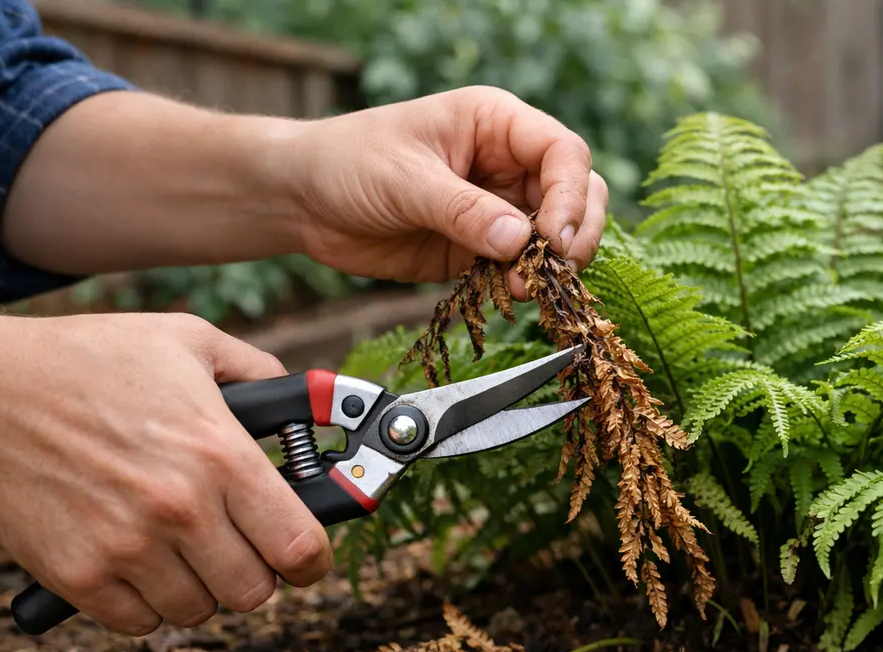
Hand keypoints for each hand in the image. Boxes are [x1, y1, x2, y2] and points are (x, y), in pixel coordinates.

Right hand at [0, 312, 331, 634]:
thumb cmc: (89, 360)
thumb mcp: (188, 342)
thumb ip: (258, 371)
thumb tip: (307, 398)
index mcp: (220, 454)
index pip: (299, 546)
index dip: (313, 559)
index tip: (306, 558)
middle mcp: (180, 509)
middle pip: (254, 591)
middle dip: (255, 571)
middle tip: (237, 545)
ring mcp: (127, 548)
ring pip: (200, 612)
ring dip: (200, 587)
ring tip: (182, 547)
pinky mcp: (79, 576)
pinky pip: (141, 623)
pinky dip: (147, 602)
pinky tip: (138, 559)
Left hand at [284, 86, 609, 299]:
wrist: (304, 200)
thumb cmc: (350, 163)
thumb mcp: (406, 181)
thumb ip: (464, 211)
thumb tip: (519, 240)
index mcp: (496, 125)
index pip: (563, 153)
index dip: (572, 194)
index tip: (554, 237)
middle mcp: (507, 164)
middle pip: (577, 195)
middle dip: (575, 233)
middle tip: (554, 268)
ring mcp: (498, 208)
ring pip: (556, 237)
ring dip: (552, 266)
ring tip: (523, 288)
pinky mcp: (480, 249)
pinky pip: (520, 268)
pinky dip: (523, 284)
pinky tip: (507, 295)